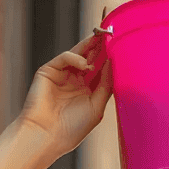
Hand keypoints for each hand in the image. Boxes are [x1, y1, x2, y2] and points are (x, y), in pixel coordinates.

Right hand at [16, 6, 113, 160]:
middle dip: (101, 45)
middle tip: (112, 31)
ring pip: (78, 54)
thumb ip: (105, 84)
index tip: (121, 44)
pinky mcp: (49, 71)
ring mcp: (62, 75)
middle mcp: (75, 81)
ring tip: (102, 36)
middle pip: (91, 57)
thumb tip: (112, 62)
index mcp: (88, 91)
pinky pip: (65, 57)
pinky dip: (75, 57)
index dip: (110, 56)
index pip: (100, 69)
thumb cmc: (72, 129)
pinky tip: (84, 64)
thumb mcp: (97, 107)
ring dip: (90, 44)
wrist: (47, 137)